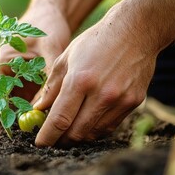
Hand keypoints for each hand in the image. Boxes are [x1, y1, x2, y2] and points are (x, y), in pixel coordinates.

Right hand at [0, 6, 71, 134]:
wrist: (51, 14)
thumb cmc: (45, 25)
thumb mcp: (50, 47)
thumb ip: (49, 74)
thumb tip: (51, 103)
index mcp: (0, 64)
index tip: (4, 136)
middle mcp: (4, 74)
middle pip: (4, 104)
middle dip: (13, 122)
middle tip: (25, 140)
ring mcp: (15, 79)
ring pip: (16, 105)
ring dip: (24, 119)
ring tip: (35, 135)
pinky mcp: (26, 82)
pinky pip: (28, 101)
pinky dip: (34, 111)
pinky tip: (44, 121)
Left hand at [34, 18, 156, 146]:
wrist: (135, 30)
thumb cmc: (94, 41)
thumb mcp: (66, 58)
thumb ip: (51, 87)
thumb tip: (39, 109)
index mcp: (80, 80)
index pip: (59, 119)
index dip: (47, 137)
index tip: (39, 144)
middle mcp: (102, 94)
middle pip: (76, 133)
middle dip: (61, 140)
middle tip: (53, 138)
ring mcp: (120, 100)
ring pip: (93, 134)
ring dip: (77, 137)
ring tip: (68, 131)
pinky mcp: (133, 103)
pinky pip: (109, 127)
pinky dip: (94, 130)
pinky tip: (86, 122)